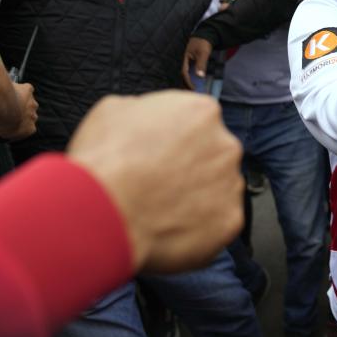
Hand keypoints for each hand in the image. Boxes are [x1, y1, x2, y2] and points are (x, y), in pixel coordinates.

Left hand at [0, 82, 37, 139]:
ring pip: (29, 102)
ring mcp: (32, 102)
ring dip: (22, 101)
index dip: (20, 124)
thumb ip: (11, 131)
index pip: (29, 128)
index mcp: (30, 128)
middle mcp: (34, 116)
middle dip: (23, 112)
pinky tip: (12, 90)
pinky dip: (21, 89)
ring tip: (8, 100)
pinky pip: (27, 89)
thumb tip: (9, 129)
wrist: (1, 107)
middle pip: (30, 114)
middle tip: (9, 111)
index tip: (12, 122)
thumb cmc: (2, 122)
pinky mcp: (29, 90)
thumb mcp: (5, 134)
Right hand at [67, 92, 243, 272]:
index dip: (176, 138)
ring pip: (217, 189)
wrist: (105, 211)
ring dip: (196, 197)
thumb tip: (144, 117)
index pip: (199, 121)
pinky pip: (217, 222)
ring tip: (160, 207)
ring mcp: (231, 184)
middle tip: (159, 182)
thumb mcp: (113, 110)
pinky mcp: (230, 221)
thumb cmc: (105, 161)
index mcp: (202, 112)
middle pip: (213, 155)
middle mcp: (226, 145)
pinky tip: (168, 227)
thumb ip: (143, 109)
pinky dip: (197, 227)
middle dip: (191, 167)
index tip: (160, 151)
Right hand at [182, 36, 212, 89]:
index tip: (193, 89)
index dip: (188, 82)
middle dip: (186, 84)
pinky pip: (189, 70)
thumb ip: (201, 64)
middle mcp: (184, 60)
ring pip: (185, 73)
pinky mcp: (191, 61)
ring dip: (188, 81)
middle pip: (183, 74)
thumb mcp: (203, 53)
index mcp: (185, 58)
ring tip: (193, 90)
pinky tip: (196, 81)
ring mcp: (187, 60)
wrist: (206, 34)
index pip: (184, 73)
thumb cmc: (204, 43)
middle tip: (192, 93)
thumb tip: (199, 77)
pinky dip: (191, 77)